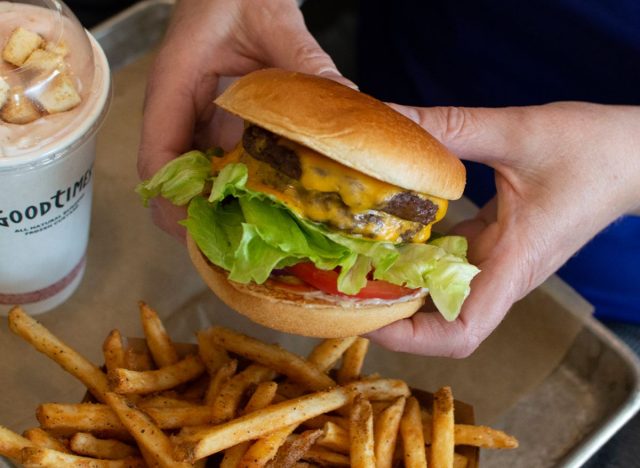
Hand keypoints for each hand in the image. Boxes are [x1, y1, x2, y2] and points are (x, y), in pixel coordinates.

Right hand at [138, 0, 348, 238]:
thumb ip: (304, 60)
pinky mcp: (214, 123)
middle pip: (171, 182)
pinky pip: (216, 164)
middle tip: (240, 248)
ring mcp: (195, 120)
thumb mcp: (272, 19)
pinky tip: (269, 201)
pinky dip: (236, 188)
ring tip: (258, 235)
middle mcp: (178, 110)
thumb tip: (347, 101)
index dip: (174, 201)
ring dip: (218, 209)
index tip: (202, 229)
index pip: (157, 156)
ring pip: (194, 179)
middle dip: (197, 219)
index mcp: (174, 85)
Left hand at [369, 102, 639, 356]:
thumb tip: (390, 117)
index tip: (367, 317)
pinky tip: (388, 225)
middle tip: (341, 281)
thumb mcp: (518, 133)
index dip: (411, 338)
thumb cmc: (594, 150)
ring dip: (398, 279)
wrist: (637, 153)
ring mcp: (499, 260)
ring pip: (440, 289)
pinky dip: (417, 250)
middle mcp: (502, 273)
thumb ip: (451, 127)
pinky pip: (449, 259)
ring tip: (352, 255)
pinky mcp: (496, 242)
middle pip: (438, 319)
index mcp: (514, 265)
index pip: (460, 331)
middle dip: (389, 309)